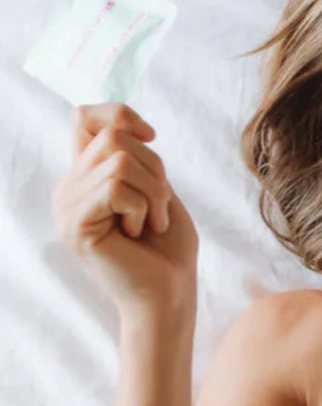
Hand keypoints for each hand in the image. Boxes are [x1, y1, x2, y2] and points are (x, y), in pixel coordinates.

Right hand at [52, 102, 198, 316]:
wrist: (170, 291)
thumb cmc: (169, 246)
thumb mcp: (157, 188)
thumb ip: (134, 157)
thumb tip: (126, 123)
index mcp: (87, 176)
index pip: (85, 117)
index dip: (120, 114)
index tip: (151, 137)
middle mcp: (69, 187)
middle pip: (113, 136)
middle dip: (155, 169)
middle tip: (160, 207)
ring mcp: (67, 206)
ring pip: (120, 161)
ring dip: (154, 193)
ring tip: (152, 223)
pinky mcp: (75, 224)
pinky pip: (116, 188)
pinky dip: (143, 209)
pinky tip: (138, 233)